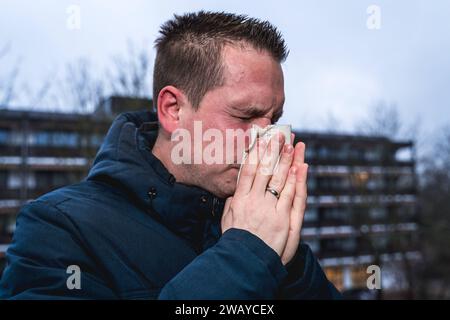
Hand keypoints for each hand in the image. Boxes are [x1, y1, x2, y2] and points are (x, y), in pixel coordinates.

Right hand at [221, 132, 306, 263]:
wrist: (245, 261)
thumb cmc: (235, 241)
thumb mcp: (227, 221)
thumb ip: (230, 204)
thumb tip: (234, 192)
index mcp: (240, 199)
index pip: (248, 171)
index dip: (255, 153)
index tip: (260, 139)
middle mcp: (254, 200)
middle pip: (265, 170)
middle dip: (272, 151)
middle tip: (279, 135)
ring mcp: (269, 208)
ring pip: (279, 179)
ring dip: (286, 160)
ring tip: (292, 145)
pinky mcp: (283, 217)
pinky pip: (290, 195)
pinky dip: (295, 180)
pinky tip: (299, 167)